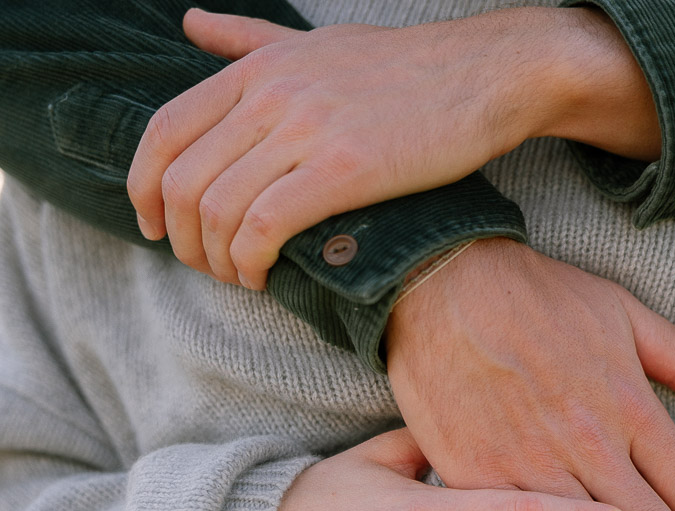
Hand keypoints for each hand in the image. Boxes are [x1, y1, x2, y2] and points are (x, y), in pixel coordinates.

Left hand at [127, 5, 657, 288]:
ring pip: (218, 209)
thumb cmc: (404, 70)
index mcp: (257, 69)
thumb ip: (248, 39)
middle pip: (182, 179)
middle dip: (181, 239)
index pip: (165, 130)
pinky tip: (264, 277)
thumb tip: (191, 23)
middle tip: (204, 268)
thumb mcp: (313, 40)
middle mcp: (270, 94)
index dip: (145, 188)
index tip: (157, 227)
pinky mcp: (343, 169)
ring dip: (216, 260)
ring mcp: (305, 130)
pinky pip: (264, 226)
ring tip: (239, 277)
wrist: (484, 76)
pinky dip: (251, 262)